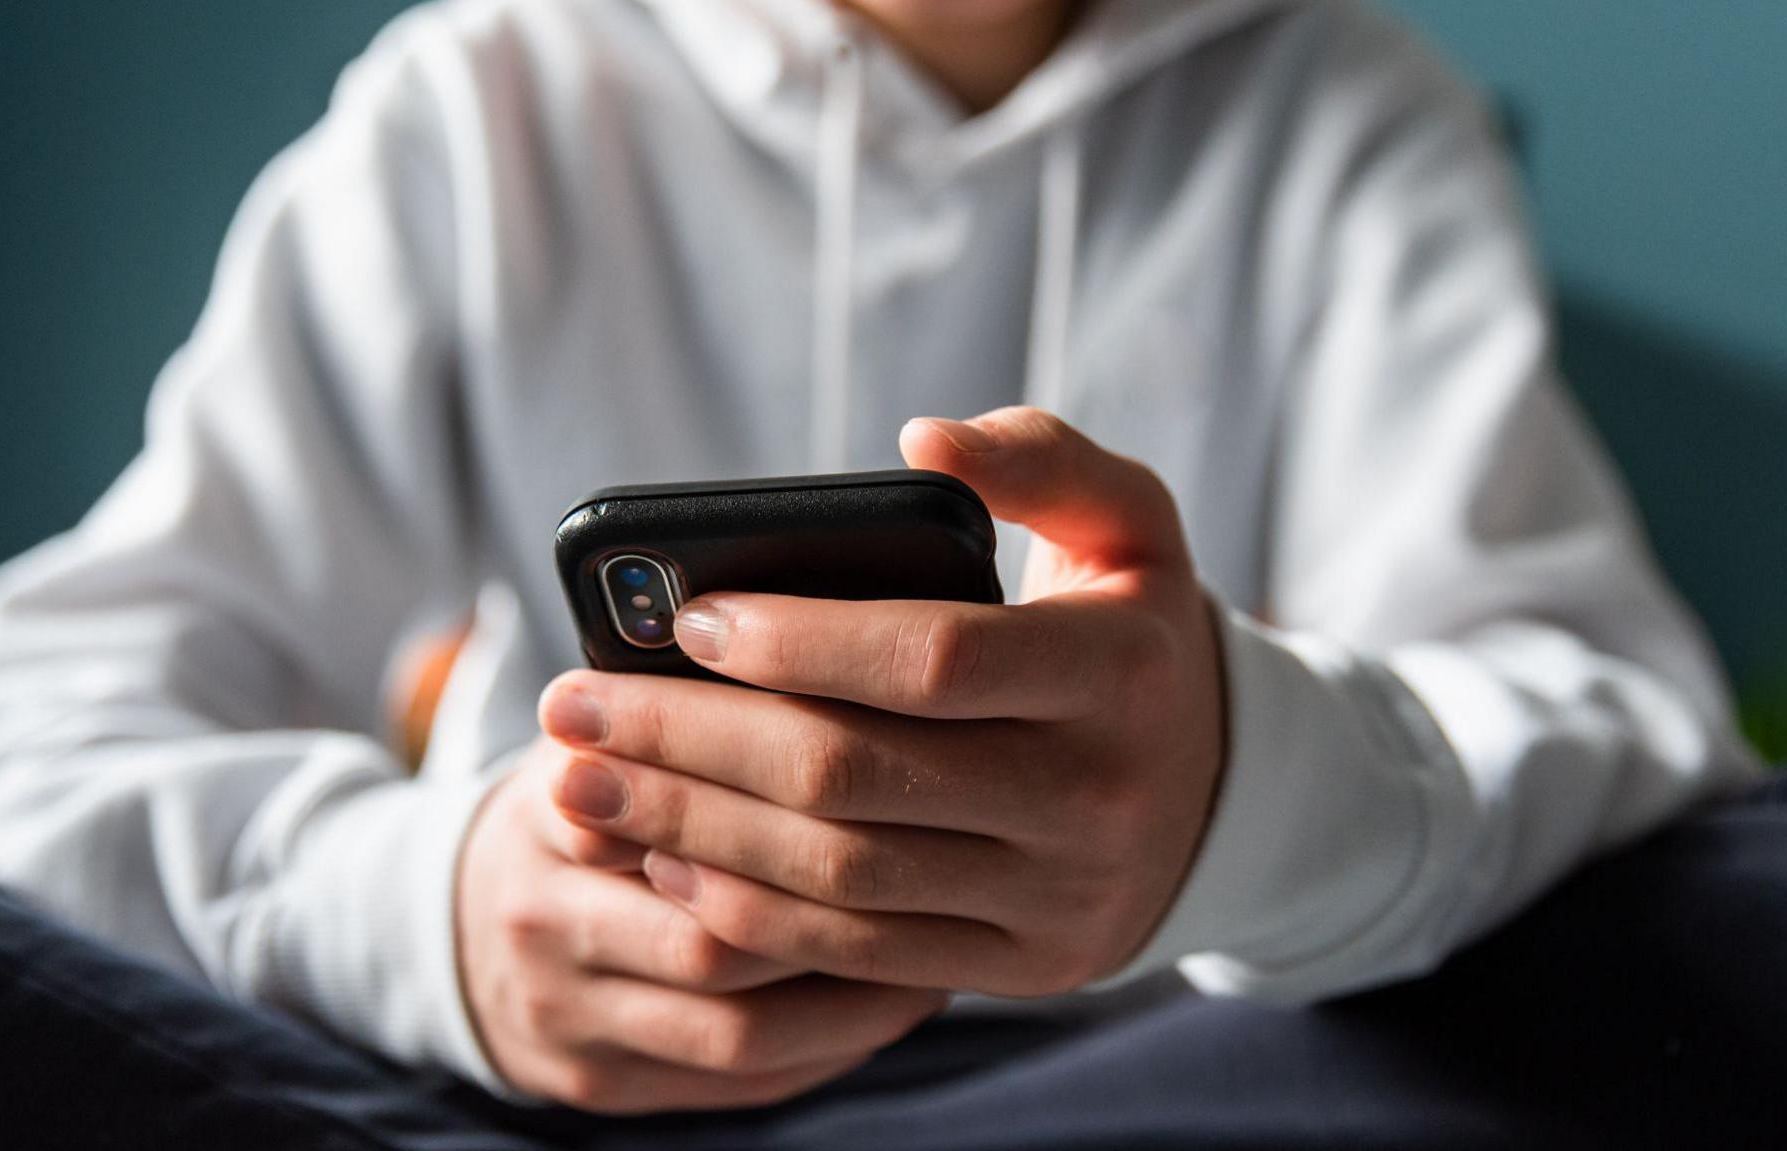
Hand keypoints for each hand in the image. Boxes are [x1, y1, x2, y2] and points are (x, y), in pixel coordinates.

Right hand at [455, 739, 948, 1111]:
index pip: (669, 813)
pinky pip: (740, 1080)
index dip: (782, 808)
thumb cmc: (585, 805)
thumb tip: (816, 653)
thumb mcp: (603, 736)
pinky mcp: (603, 1083)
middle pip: (710, 934)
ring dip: (853, 993)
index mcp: (546, 810)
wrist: (468, 928)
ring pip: (736, 1026)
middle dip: (835, 914)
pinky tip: (899, 996)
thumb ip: (678, 711)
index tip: (887, 781)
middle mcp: (541, 920)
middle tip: (946, 876)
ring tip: (944, 944)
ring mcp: (568, 1015)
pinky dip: (831, 1043)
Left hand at [540, 407, 1227, 996]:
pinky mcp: (1020, 965)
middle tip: (573, 703)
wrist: (1214, 793)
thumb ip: (1041, 458)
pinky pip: (858, 954)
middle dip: (693, 739)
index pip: (935, 659)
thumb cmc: (1129, 633)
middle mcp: (1095, 796)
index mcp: (1120, 672)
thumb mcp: (1129, 522)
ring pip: (841, 873)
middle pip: (857, 774)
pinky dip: (749, 911)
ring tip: (584, 779)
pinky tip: (666, 858)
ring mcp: (1057, 896)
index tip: (689, 618)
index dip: (800, 641)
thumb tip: (920, 440)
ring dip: (692, 827)